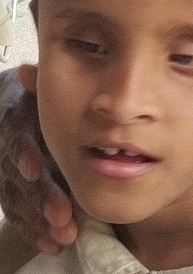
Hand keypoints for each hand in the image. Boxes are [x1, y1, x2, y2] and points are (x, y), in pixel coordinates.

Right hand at [0, 67, 75, 253]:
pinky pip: (19, 214)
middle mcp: (8, 149)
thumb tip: (28, 70)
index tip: (35, 170)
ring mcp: (6, 173)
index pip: (16, 138)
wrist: (10, 105)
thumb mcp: (38, 89)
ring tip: (64, 236)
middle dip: (41, 197)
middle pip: (19, 177)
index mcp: (16, 120)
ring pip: (19, 200)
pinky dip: (34, 230)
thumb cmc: (37, 97)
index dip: (24, 154)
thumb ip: (43, 87)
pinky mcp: (11, 192)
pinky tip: (50, 245)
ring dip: (41, 220)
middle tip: (63, 215)